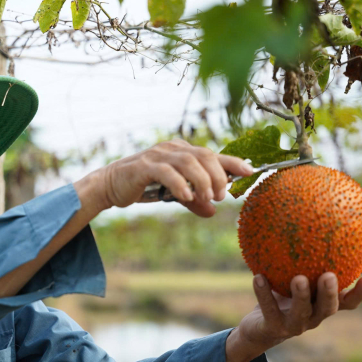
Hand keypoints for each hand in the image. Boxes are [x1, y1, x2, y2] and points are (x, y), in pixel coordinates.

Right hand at [97, 139, 253, 216]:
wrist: (111, 185)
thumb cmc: (144, 186)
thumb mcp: (173, 194)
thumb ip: (193, 200)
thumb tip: (212, 212)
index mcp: (182, 151)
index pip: (212, 154)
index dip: (233, 161)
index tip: (250, 171)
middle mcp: (172, 149)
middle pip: (203, 155)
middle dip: (218, 175)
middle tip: (222, 196)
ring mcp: (157, 155)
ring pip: (188, 161)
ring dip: (202, 180)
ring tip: (208, 197)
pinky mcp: (143, 166)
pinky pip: (166, 172)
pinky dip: (179, 184)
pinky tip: (186, 197)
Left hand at [234, 273, 361, 355]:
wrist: (258, 328)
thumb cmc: (280, 296)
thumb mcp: (292, 278)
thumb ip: (303, 261)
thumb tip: (309, 225)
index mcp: (322, 305)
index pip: (347, 302)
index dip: (360, 293)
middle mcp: (313, 317)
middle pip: (328, 308)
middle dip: (330, 293)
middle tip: (329, 275)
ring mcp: (294, 325)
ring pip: (301, 312)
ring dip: (301, 296)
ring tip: (299, 279)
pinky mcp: (274, 328)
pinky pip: (269, 309)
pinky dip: (264, 293)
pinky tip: (258, 276)